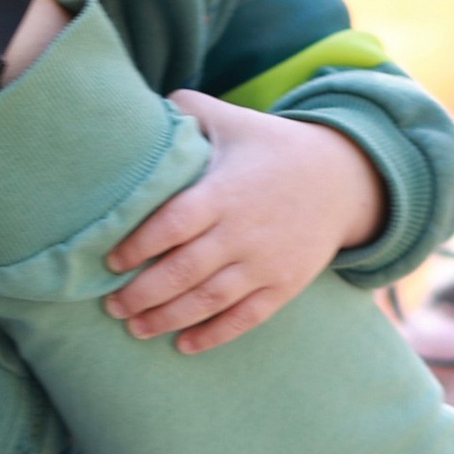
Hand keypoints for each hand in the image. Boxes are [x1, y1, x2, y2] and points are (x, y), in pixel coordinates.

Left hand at [105, 90, 384, 353]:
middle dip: (142, 294)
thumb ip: (184, 110)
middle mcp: (244, 230)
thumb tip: (133, 108)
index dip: (138, 244)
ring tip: (135, 328)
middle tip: (111, 305)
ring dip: (168, 318)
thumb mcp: (232, 119)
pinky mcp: (285, 284)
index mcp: (225, 190)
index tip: (110, 261)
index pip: (174, 223)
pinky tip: (184, 345)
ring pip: (210, 300)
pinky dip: (214, 334)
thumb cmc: (271, 146)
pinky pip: (246, 317)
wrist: (343, 178)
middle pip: (185, 270)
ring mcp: (266, 261)